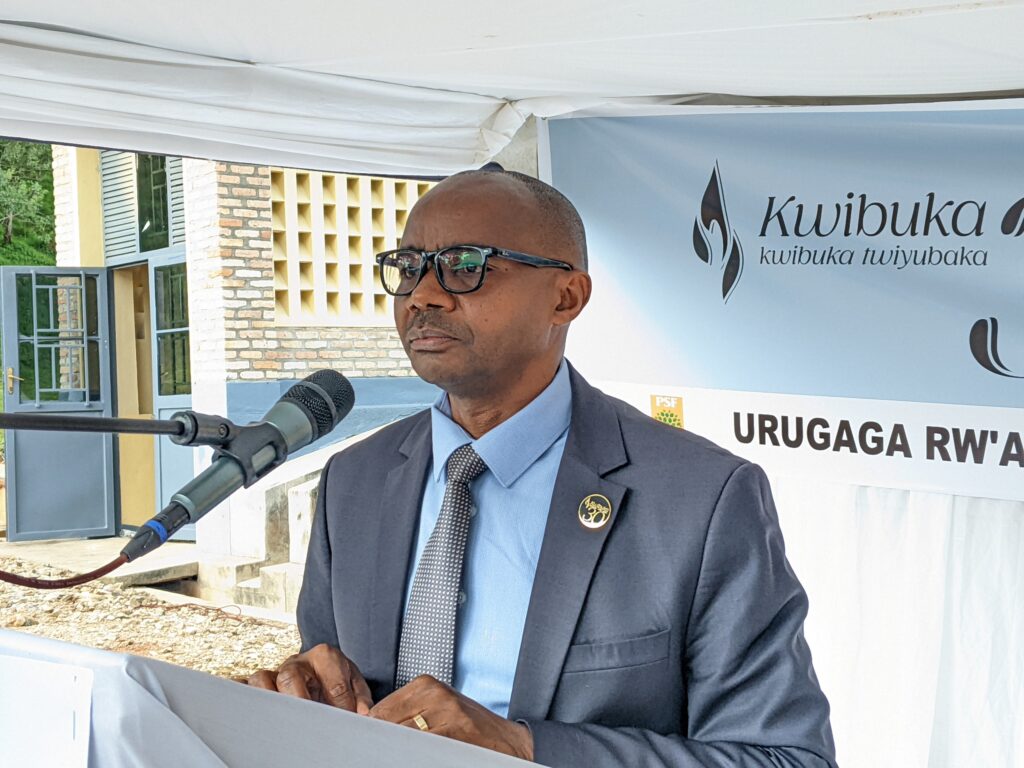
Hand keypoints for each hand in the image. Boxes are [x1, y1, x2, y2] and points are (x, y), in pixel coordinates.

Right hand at [247, 643, 372, 713]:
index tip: (347, 720)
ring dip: (268, 700)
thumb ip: (361, 698)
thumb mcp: (355, 684)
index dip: (342, 705)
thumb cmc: (338, 679)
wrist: (322, 670)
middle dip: (300, 700)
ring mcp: (275, 673)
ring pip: (261, 680)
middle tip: (310, 719)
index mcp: (324, 656)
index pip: (333, 682)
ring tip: (280, 719)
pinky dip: (239, 696)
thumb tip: (363, 714)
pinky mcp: (258, 687)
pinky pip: (241, 687)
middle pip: (290, 676)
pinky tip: (245, 713)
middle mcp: (296, 662)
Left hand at [369, 675, 532, 760]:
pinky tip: (419, 756)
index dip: (371, 732)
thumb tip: (369, 725)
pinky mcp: (456, 732)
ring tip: (399, 755)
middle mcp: (435, 694)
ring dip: (395, 750)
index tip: (367, 744)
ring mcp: (447, 712)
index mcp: (426, 685)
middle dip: (382, 742)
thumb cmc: (469, 727)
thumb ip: (405, 714)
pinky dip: (412, 755)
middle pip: (388, 724)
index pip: (380, 710)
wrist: (508, 741)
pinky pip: (420, 748)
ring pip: (401, 737)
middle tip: (379, 752)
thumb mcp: (438, 709)